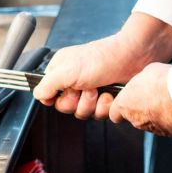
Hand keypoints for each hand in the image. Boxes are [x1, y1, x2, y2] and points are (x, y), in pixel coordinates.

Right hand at [34, 13, 171, 119]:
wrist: (135, 57)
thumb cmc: (102, 57)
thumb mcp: (69, 70)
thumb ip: (48, 84)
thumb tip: (37, 96)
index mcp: (62, 72)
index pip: (49, 96)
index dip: (58, 98)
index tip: (68, 90)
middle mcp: (75, 82)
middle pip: (67, 108)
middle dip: (79, 101)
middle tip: (88, 87)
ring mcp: (91, 91)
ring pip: (83, 113)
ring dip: (93, 104)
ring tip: (101, 89)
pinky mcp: (106, 99)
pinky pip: (100, 115)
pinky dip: (107, 106)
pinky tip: (112, 94)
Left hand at [104, 63, 171, 135]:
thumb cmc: (162, 80)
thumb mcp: (146, 71)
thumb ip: (141, 81)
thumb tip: (145, 82)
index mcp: (125, 105)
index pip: (113, 113)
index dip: (119, 108)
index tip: (126, 101)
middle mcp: (135, 120)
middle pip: (133, 117)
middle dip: (141, 109)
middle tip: (152, 96)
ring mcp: (151, 128)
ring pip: (149, 122)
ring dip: (155, 114)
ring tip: (167, 100)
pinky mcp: (167, 133)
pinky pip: (165, 126)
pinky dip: (169, 120)